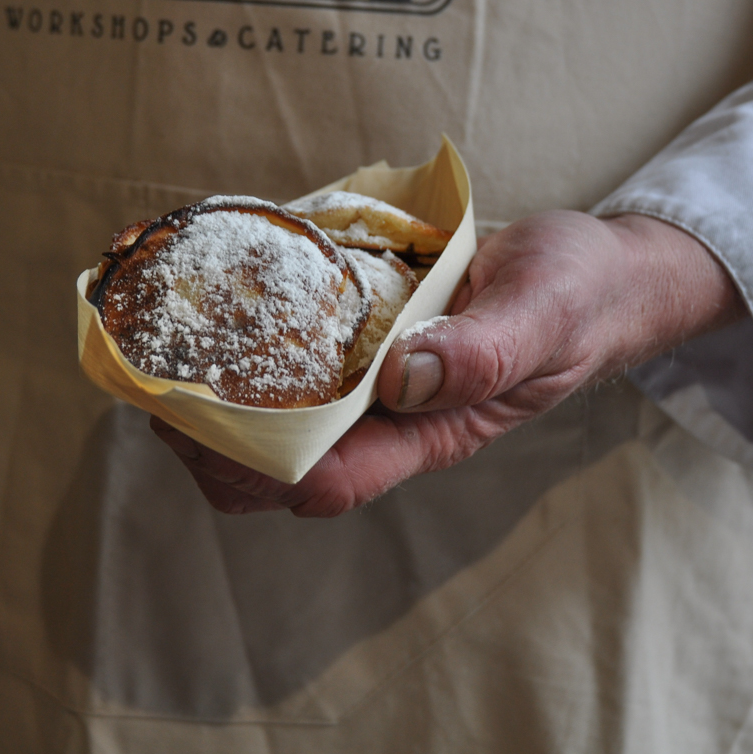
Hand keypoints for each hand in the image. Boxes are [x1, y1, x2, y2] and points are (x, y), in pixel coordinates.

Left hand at [152, 211, 744, 516]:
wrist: (595, 272)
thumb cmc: (579, 297)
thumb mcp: (544, 315)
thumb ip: (487, 351)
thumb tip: (402, 376)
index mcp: (434, 434)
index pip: (334, 481)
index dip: (260, 470)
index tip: (198, 427)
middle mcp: (394, 420)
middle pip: (286, 470)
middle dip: (214, 448)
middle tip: (157, 393)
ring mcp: (377, 382)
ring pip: (282, 423)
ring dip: (219, 404)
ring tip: (165, 359)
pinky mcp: (369, 341)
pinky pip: (299, 365)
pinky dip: (250, 351)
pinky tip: (215, 314)